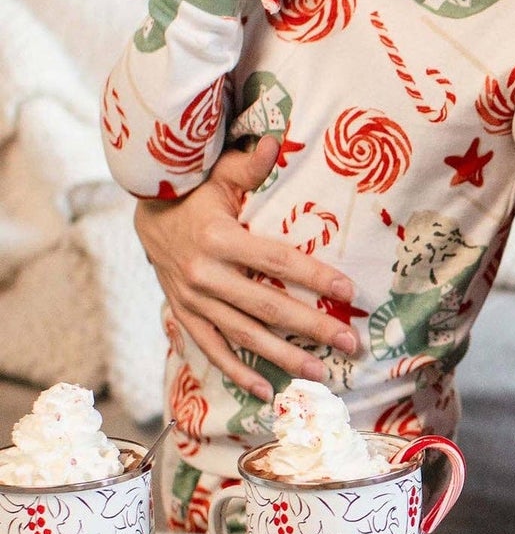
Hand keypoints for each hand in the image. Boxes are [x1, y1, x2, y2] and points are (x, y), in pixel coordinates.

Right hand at [133, 139, 360, 398]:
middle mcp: (204, 274)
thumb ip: (248, 165)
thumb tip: (273, 142)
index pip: (277, 261)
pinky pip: (212, 349)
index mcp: (219, 238)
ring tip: (321, 372)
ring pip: (243, 335)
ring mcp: (192, 299)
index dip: (314, 277)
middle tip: (350, 343)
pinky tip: (268, 390)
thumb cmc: (196, 191)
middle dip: (312, 327)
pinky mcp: (184, 314)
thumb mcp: (219, 173)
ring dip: (283, 357)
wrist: (146, 214)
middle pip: (267, 306)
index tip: (350, 291)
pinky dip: (238, 372)